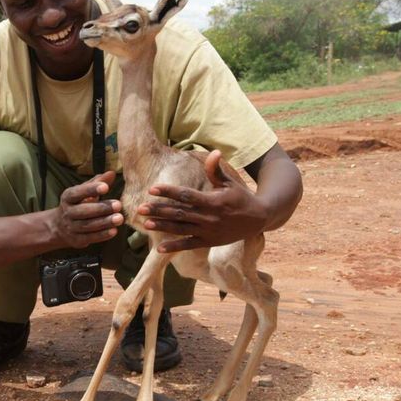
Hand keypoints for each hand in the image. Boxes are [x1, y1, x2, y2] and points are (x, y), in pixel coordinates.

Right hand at [50, 170, 123, 248]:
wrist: (60, 226)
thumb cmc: (77, 204)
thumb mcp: (83, 191)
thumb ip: (98, 182)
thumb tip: (112, 173)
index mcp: (68, 197)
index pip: (78, 192)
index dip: (91, 190)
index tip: (106, 187)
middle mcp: (67, 212)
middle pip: (83, 211)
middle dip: (101, 208)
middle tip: (118, 205)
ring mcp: (71, 227)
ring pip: (87, 225)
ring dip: (104, 222)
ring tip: (119, 218)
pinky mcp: (76, 240)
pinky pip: (89, 238)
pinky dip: (102, 235)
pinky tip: (114, 231)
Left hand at [137, 151, 267, 252]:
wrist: (259, 219)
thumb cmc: (241, 197)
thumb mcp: (230, 182)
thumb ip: (216, 170)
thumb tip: (214, 152)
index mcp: (213, 201)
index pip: (186, 195)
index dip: (169, 192)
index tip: (152, 189)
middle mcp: (209, 217)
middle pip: (179, 213)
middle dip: (159, 210)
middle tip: (141, 208)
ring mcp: (208, 231)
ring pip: (181, 229)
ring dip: (163, 227)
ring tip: (145, 224)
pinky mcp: (209, 242)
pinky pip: (189, 245)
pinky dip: (174, 247)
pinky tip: (159, 248)